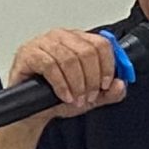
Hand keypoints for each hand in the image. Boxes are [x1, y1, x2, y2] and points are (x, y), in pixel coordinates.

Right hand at [6, 29, 128, 118]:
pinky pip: (50, 65)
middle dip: (91, 79)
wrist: (31, 111)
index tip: (106, 84)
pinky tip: (64, 95)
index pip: (101, 44)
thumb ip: (109, 92)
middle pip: (87, 51)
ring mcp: (43, 43)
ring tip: (76, 98)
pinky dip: (61, 84)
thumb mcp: (89, 97)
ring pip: (69, 58)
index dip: (108, 66)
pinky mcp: (28, 53)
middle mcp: (61, 37)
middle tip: (89, 95)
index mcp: (78, 40)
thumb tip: (120, 84)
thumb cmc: (55, 98)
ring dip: (76, 84)